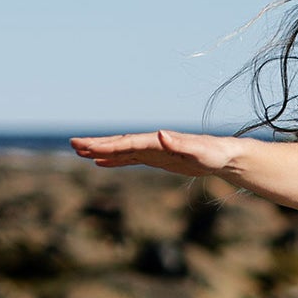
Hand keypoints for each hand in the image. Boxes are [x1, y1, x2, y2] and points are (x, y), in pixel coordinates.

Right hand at [69, 129, 231, 176]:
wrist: (225, 156)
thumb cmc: (214, 154)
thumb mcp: (200, 152)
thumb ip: (181, 143)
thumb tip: (160, 134)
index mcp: (158, 141)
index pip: (127, 143)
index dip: (106, 145)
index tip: (86, 146)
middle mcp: (152, 142)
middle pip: (119, 143)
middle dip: (96, 144)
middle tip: (72, 144)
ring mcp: (153, 150)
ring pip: (121, 150)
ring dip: (101, 151)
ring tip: (79, 152)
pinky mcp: (157, 158)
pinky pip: (130, 159)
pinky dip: (114, 160)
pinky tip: (101, 163)